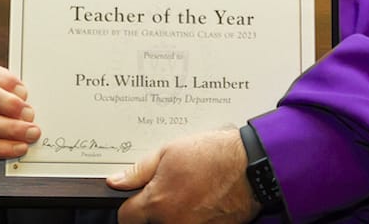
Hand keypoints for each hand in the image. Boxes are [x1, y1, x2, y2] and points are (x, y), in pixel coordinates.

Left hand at [107, 129, 259, 223]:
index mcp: (158, 202)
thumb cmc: (215, 156)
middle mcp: (173, 223)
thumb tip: (116, 182)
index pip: (126, 218)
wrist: (251, 167)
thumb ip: (139, 171)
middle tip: (169, 191)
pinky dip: (194, 216)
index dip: (129, 207)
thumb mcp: (169, 152)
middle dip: (154, 211)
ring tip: (189, 192)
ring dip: (175, 214)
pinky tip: (203, 200)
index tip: (136, 200)